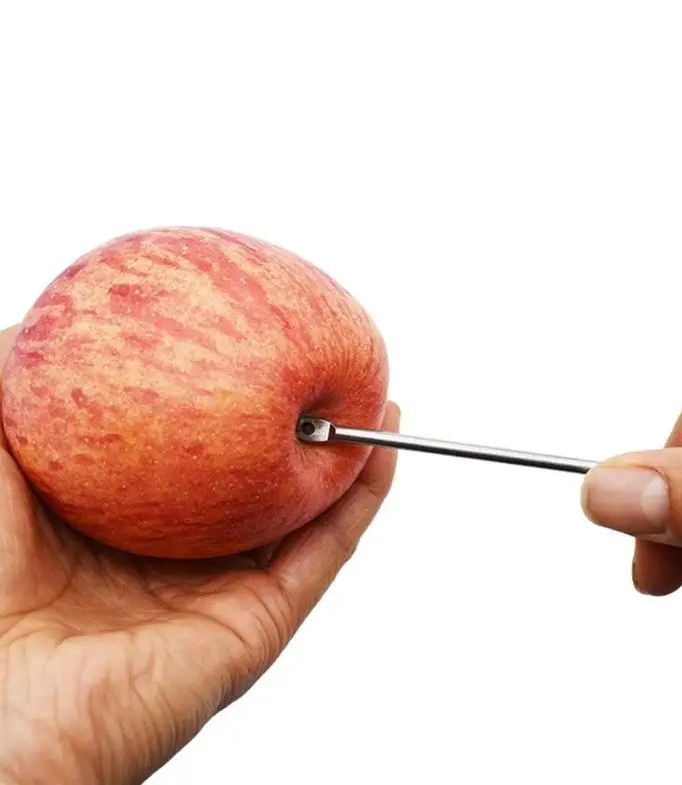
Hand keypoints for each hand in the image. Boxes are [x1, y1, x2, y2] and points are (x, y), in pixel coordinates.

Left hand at [0, 325, 399, 783]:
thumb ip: (11, 392)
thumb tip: (38, 322)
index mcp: (126, 523)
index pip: (197, 454)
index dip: (229, 401)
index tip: (256, 346)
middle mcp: (181, 557)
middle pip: (258, 481)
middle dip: (297, 425)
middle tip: (329, 364)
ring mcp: (223, 591)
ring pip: (304, 513)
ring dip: (345, 457)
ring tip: (375, 396)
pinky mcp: (258, 624)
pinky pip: (322, 553)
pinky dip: (360, 501)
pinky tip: (380, 448)